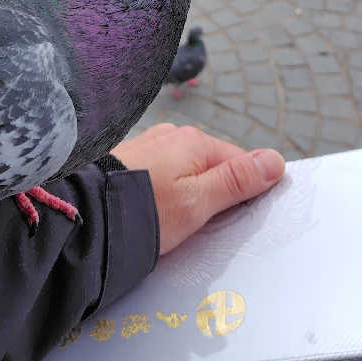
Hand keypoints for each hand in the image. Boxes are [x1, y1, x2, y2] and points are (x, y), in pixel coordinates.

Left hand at [112, 123, 284, 254]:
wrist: (87, 216)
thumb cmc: (143, 211)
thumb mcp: (199, 202)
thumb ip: (236, 181)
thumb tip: (274, 160)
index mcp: (195, 141)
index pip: (239, 163)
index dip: (245, 191)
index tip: (237, 218)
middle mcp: (172, 134)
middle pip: (212, 165)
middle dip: (214, 192)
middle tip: (203, 226)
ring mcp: (150, 145)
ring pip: (186, 170)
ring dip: (188, 193)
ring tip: (175, 222)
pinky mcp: (130, 159)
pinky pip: (162, 173)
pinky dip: (165, 191)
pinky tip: (156, 211)